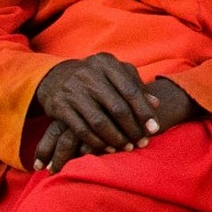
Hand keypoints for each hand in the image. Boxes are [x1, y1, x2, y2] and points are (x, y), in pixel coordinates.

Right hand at [31, 57, 200, 169]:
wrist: (55, 77)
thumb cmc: (95, 77)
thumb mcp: (114, 75)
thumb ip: (135, 86)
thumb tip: (156, 104)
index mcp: (106, 63)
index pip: (130, 90)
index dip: (144, 111)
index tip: (154, 129)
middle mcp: (89, 74)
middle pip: (117, 107)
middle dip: (132, 129)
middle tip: (142, 142)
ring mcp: (72, 90)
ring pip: (99, 121)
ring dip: (116, 138)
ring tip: (128, 147)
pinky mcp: (59, 106)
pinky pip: (81, 130)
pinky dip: (97, 142)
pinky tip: (108, 148)